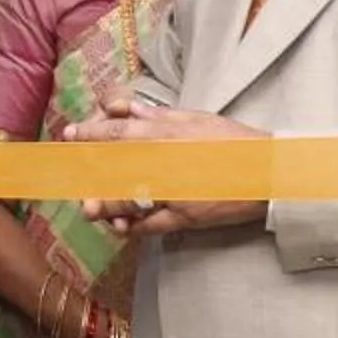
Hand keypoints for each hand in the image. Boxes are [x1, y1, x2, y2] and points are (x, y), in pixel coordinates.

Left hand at [63, 96, 271, 236]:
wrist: (267, 171)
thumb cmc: (233, 141)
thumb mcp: (195, 118)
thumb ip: (157, 115)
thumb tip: (126, 109)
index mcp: (164, 133)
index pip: (115, 131)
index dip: (89, 133)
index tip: (70, 134)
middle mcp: (161, 161)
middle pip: (111, 167)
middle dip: (87, 171)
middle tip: (72, 174)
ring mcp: (170, 191)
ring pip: (124, 200)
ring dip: (102, 204)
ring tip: (89, 207)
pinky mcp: (183, 217)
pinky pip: (148, 225)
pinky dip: (130, 227)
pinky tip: (119, 226)